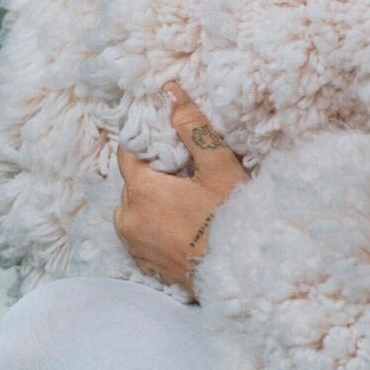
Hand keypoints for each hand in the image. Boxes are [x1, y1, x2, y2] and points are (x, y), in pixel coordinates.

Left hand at [114, 81, 247, 297]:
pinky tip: (187, 227)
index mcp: (140, 191)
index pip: (129, 152)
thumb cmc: (233, 222)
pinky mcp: (146, 266)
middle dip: (157, 174)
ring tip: (190, 203)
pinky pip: (144, 234)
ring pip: (137, 209)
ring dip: (156, 201)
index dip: (150, 142)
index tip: (174, 143)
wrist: (243, 279)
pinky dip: (159, 226)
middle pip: (134, 182)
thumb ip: (192, 127)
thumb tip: (169, 91)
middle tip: (191, 176)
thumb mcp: (219, 169)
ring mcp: (135, 246)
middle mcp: (127, 219)